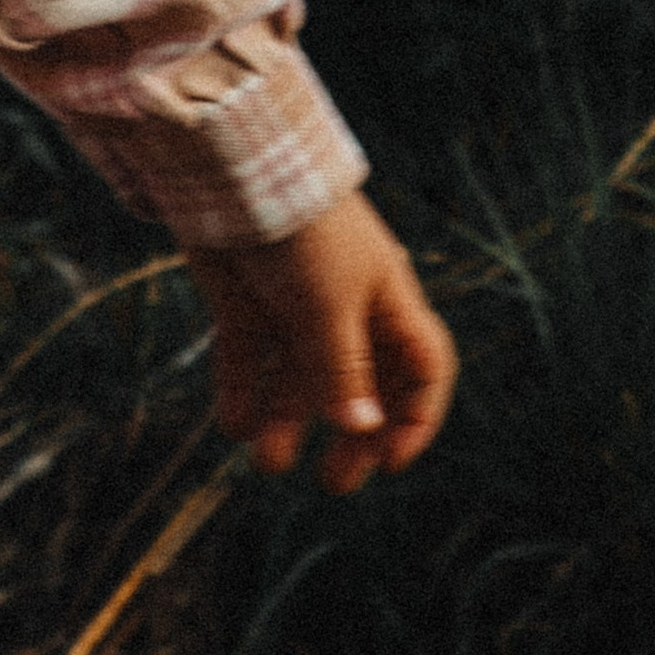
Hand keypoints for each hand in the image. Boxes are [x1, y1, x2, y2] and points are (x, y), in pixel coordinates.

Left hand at [186, 186, 456, 494]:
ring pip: (297, 380)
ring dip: (287, 422)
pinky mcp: (245, 300)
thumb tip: (361, 429)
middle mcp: (344, 308)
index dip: (416, 416)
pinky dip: (243, 394)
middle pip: (360, 386)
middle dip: (350, 437)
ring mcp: (292, 305)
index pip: (422, 367)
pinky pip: (248, 360)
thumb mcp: (330, 305)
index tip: (392, 461)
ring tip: (267, 461)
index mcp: (386, 302)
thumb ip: (343, 369)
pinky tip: (236, 426)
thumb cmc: (302, 231)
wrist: (233, 171)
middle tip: (333, 482)